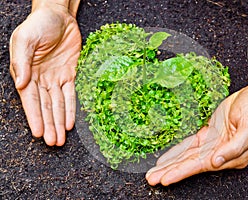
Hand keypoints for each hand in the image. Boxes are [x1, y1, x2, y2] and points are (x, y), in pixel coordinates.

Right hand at [9, 4, 81, 145]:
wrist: (58, 17)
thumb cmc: (38, 25)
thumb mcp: (24, 40)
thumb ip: (21, 61)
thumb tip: (21, 83)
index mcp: (27, 73)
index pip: (31, 100)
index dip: (35, 117)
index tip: (39, 133)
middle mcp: (42, 80)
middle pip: (46, 107)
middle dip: (49, 125)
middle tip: (54, 142)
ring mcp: (57, 79)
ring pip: (59, 105)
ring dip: (59, 122)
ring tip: (61, 139)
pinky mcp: (71, 75)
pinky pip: (72, 94)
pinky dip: (71, 109)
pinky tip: (70, 122)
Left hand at [146, 84, 247, 185]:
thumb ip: (236, 147)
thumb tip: (217, 161)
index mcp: (231, 154)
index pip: (201, 166)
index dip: (182, 172)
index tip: (166, 178)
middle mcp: (219, 152)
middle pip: (190, 164)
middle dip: (170, 172)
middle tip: (152, 179)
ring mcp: (212, 144)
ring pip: (187, 157)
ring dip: (170, 165)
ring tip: (154, 173)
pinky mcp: (207, 134)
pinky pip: (188, 145)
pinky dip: (176, 152)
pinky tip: (165, 159)